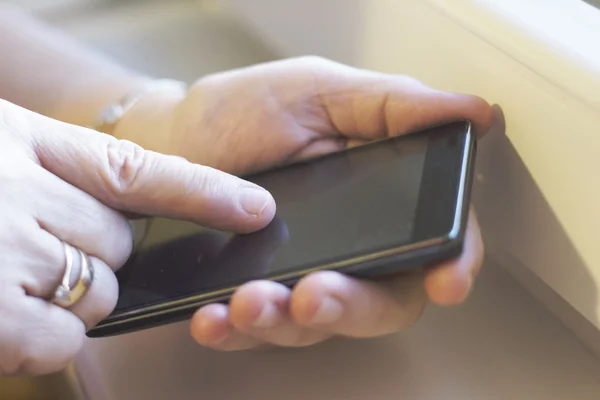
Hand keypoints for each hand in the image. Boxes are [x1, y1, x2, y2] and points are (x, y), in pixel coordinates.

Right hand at [0, 100, 274, 375]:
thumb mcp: (1, 153)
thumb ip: (64, 171)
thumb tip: (130, 209)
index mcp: (25, 142)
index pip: (137, 170)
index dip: (203, 191)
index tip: (256, 208)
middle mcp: (20, 190)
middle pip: (120, 243)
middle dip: (96, 256)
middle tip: (38, 247)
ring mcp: (6, 251)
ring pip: (100, 292)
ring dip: (68, 298)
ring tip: (7, 278)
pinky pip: (63, 339)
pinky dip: (43, 339)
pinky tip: (5, 315)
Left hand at [118, 56, 492, 349]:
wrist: (170, 138)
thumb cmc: (243, 110)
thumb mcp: (319, 92)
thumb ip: (392, 105)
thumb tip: (472, 112)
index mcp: (377, 198)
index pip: (431, 241)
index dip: (451, 264)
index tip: (446, 281)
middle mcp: (347, 245)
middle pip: (379, 300)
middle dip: (352, 307)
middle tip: (317, 294)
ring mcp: (298, 274)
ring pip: (315, 324)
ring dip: (286, 321)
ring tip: (250, 300)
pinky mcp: (251, 295)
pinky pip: (252, 330)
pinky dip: (234, 331)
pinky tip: (213, 317)